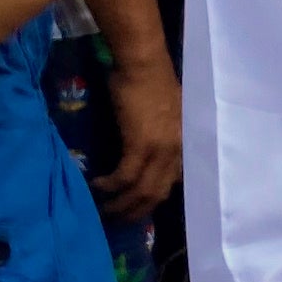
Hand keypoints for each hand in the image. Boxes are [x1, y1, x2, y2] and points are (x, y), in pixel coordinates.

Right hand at [96, 42, 183, 214]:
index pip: (174, 180)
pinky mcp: (140, 144)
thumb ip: (160, 130)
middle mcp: (176, 151)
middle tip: (118, 218)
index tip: (139, 206)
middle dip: (137, 210)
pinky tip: (98, 186)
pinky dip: (111, 186)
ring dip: (122, 204)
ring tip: (105, 210)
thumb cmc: (149, 79)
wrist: (143, 63)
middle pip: (158, 193)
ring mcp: (160, 149)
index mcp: (183, 142)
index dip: (155, 196)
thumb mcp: (164, 111)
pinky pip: (125, 176)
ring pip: (142, 190)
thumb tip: (144, 141)